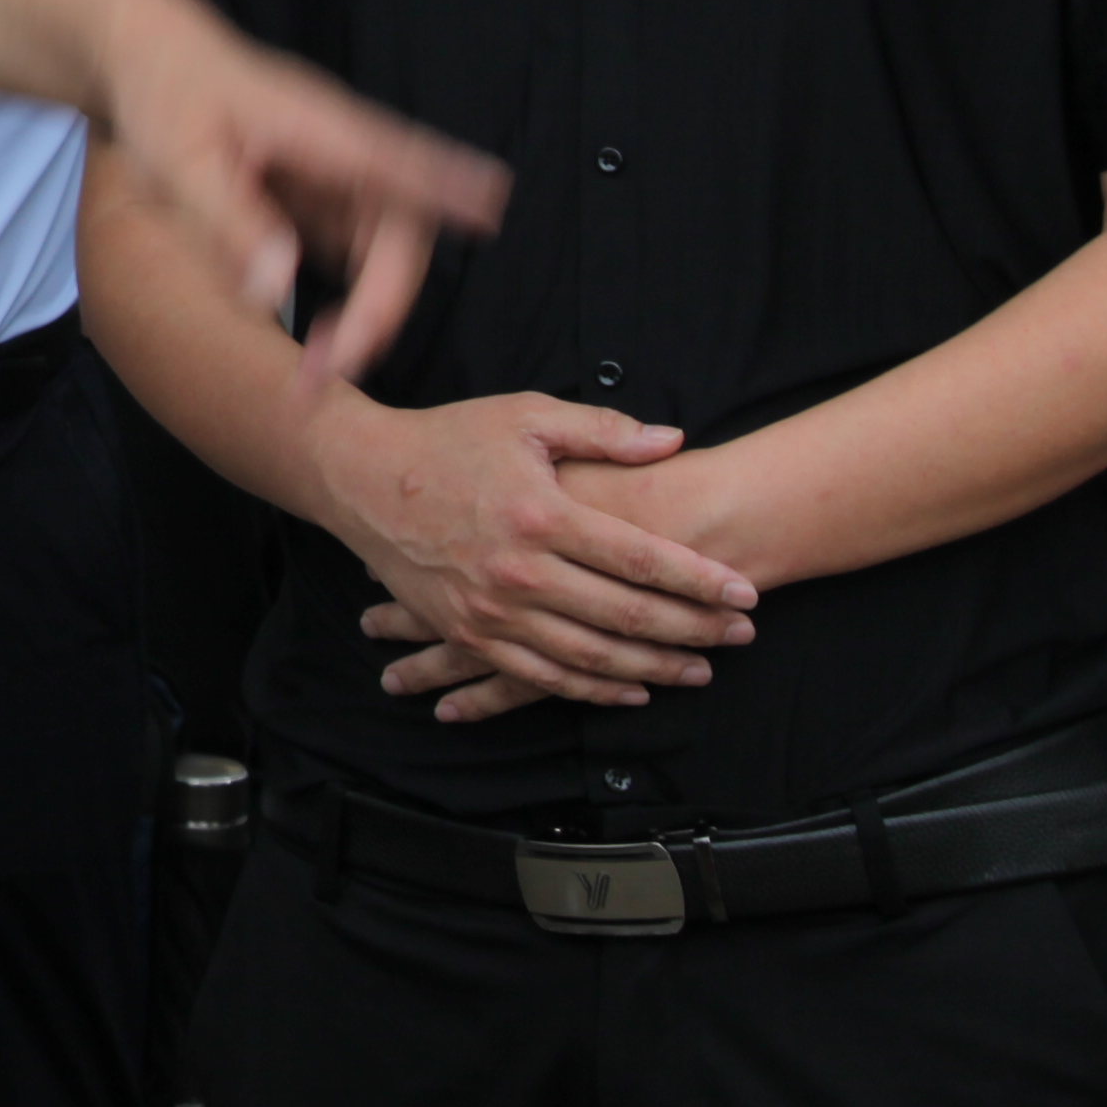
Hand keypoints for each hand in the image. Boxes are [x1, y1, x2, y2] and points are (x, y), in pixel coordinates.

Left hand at [103, 0, 506, 379]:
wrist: (143, 59)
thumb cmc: (165, 94)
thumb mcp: (180, 163)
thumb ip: (231, 225)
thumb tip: (274, 290)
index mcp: (319, 131)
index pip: (399, 161)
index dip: (448, 187)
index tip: (489, 210)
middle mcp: (340, 153)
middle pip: (397, 232)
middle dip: (383, 302)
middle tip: (341, 362)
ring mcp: (330, 177)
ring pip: (376, 251)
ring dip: (366, 309)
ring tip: (324, 369)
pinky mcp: (312, 199)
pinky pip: (343, 253)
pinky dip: (341, 299)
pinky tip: (321, 343)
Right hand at [303, 393, 757, 713]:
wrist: (362, 478)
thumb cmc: (447, 441)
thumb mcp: (525, 416)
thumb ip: (602, 430)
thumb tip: (671, 440)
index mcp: (542, 513)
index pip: (641, 558)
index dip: (700, 579)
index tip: (744, 592)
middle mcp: (520, 570)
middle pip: (626, 615)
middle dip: (694, 629)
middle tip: (742, 636)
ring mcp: (492, 610)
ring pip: (590, 656)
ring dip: (653, 668)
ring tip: (701, 670)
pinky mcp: (468, 631)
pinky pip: (540, 676)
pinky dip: (591, 689)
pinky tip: (631, 690)